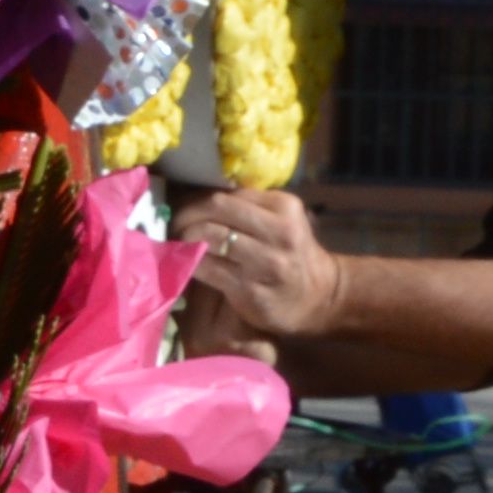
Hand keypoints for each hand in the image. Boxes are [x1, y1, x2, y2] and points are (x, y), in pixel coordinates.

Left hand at [179, 182, 348, 344]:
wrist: (318, 296)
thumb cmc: (291, 252)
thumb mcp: (282, 219)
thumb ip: (249, 206)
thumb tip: (199, 196)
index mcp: (284, 207)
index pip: (227, 196)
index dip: (197, 201)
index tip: (184, 208)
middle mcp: (279, 232)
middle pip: (216, 211)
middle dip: (187, 216)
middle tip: (175, 224)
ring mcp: (266, 263)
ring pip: (210, 238)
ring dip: (186, 239)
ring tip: (181, 243)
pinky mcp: (251, 290)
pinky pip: (209, 270)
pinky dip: (192, 263)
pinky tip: (188, 263)